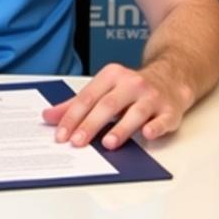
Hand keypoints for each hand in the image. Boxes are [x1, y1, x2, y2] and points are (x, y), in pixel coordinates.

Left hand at [41, 62, 193, 149]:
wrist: (171, 77)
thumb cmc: (131, 88)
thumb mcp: (104, 89)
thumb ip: (76, 104)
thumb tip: (48, 117)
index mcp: (112, 75)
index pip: (88, 97)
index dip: (73, 116)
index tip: (61, 134)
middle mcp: (132, 83)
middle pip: (108, 105)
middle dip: (91, 124)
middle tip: (77, 142)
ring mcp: (152, 96)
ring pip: (135, 112)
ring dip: (121, 128)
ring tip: (108, 143)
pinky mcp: (169, 110)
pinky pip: (162, 119)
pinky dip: (155, 127)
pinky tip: (147, 134)